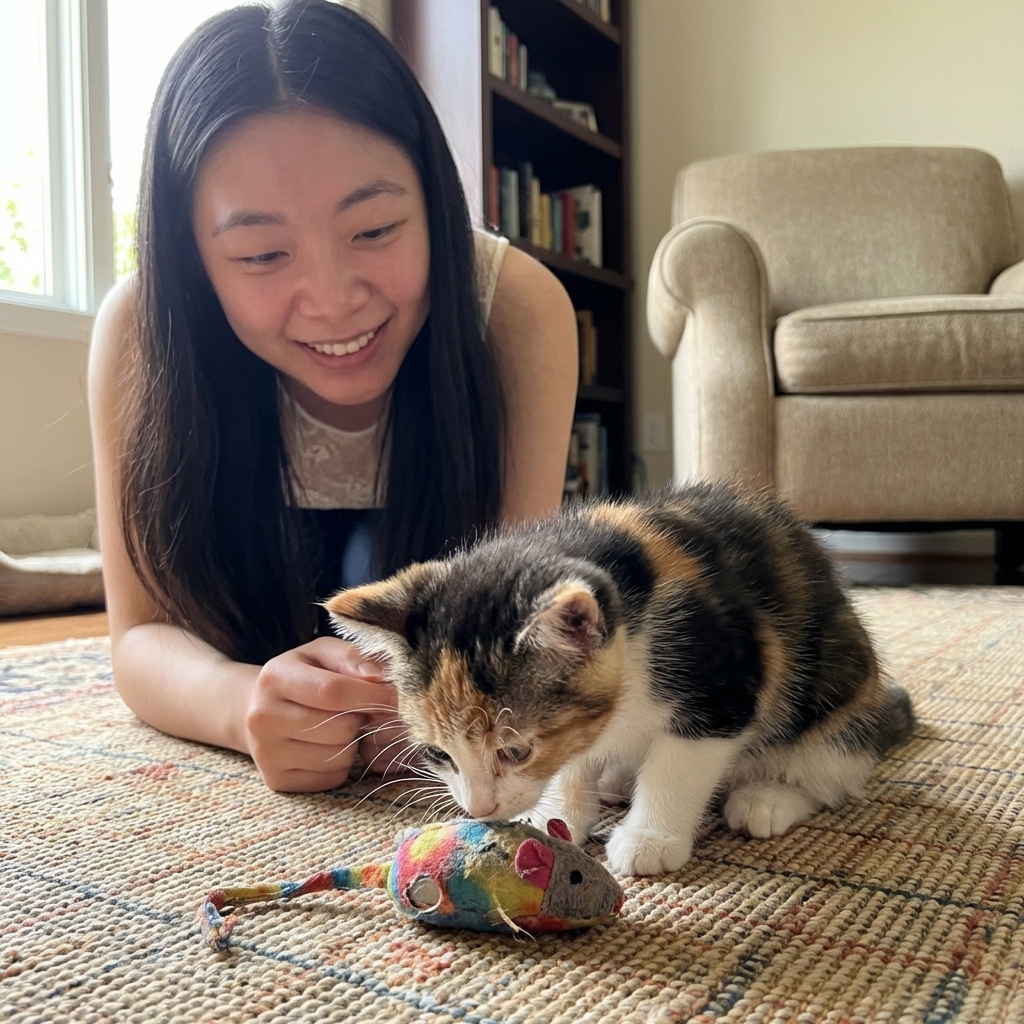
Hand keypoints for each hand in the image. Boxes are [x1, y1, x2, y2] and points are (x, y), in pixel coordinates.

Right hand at [243, 636, 404, 791]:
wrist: (258, 707)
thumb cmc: (302, 675)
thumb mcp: (322, 653)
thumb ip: (352, 657)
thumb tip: (378, 678)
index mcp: (275, 678)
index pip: (333, 691)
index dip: (371, 695)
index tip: (390, 695)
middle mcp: (263, 717)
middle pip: (340, 728)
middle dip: (361, 719)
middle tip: (357, 711)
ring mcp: (266, 753)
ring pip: (340, 756)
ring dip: (352, 742)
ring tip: (338, 726)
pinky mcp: (277, 780)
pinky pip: (332, 778)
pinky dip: (341, 764)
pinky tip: (327, 746)